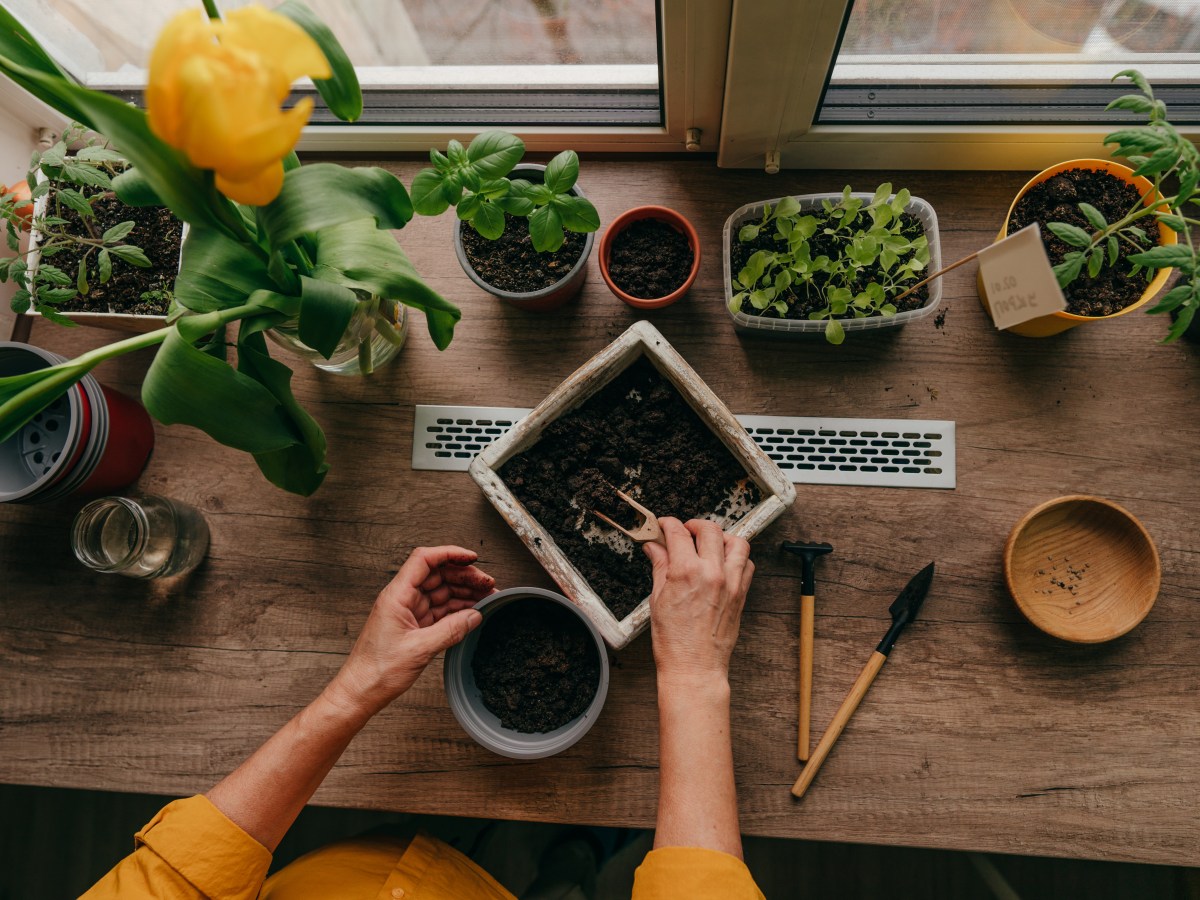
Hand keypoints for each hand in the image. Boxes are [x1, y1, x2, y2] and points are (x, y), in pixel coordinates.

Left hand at [326, 546, 494, 718]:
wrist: (361, 691)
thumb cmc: (377, 670)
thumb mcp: (419, 649)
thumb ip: (450, 630)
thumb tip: (474, 616)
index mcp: (397, 595)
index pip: (425, 560)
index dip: (450, 554)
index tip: (473, 558)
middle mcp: (402, 599)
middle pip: (437, 575)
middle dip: (464, 576)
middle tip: (488, 584)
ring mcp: (408, 611)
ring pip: (441, 592)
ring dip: (463, 592)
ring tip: (486, 597)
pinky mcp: (413, 625)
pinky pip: (439, 610)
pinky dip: (456, 610)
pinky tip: (471, 612)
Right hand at [643, 518, 753, 687]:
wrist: (694, 667)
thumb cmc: (674, 641)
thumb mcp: (658, 598)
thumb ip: (660, 566)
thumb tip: (655, 547)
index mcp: (686, 572)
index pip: (678, 533)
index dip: (668, 524)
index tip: (664, 525)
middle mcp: (712, 573)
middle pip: (709, 530)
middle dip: (693, 525)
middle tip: (684, 532)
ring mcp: (731, 582)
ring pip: (735, 542)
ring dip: (721, 537)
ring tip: (708, 543)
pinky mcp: (742, 594)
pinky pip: (747, 564)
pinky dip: (737, 557)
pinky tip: (724, 562)